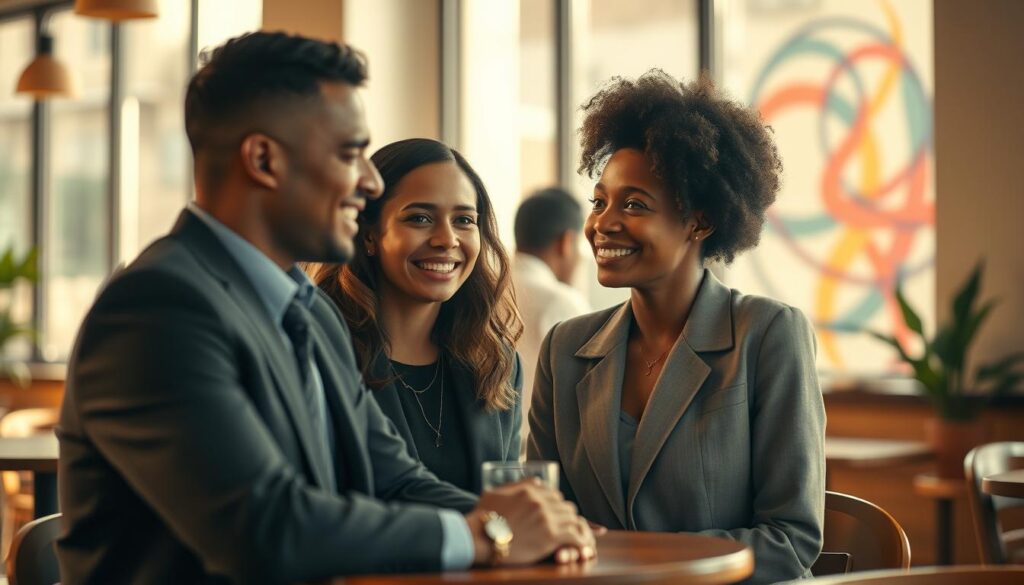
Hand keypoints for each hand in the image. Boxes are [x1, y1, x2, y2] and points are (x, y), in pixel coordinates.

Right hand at [466, 479, 595, 565]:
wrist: (479, 537)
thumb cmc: (483, 517)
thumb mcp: (497, 492)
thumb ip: (518, 484)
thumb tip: (538, 480)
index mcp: (529, 490)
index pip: (554, 494)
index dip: (557, 505)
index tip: (556, 514)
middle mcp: (541, 501)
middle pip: (565, 506)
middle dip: (566, 516)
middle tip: (566, 527)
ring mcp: (547, 518)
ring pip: (572, 519)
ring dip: (575, 528)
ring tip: (578, 537)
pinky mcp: (551, 536)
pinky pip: (575, 535)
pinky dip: (581, 541)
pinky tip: (583, 546)